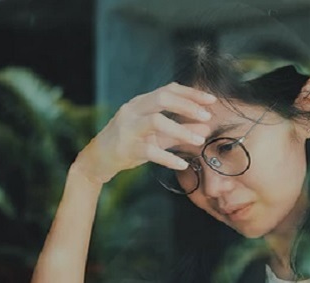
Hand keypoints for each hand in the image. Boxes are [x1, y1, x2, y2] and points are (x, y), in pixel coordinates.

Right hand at [73, 82, 215, 183]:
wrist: (97, 160)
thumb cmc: (129, 144)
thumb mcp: (156, 136)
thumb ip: (180, 131)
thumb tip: (206, 128)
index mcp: (141, 102)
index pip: (168, 90)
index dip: (191, 93)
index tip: (212, 100)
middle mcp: (133, 110)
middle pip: (162, 98)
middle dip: (188, 106)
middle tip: (207, 116)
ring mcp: (128, 128)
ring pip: (157, 122)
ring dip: (181, 130)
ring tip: (199, 141)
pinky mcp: (126, 148)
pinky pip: (150, 151)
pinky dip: (168, 158)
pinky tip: (182, 164)